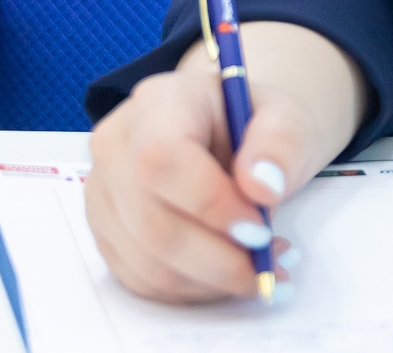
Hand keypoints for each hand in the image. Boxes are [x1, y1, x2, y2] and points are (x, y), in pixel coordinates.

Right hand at [85, 21, 362, 302]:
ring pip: (146, 262)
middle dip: (217, 258)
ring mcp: (104, 195)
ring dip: (211, 279)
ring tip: (261, 266)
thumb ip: (281, 144)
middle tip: (268, 262)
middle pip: (149, 222)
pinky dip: (194, 289)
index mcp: (159, 103)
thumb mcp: (288, 117)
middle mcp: (116, 147)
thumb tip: (262, 187)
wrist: (235, 137)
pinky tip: (231, 272)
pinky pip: (144, 280)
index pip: (160, 156)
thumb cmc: (256, 126)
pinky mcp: (108, 235)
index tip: (259, 228)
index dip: (209, 203)